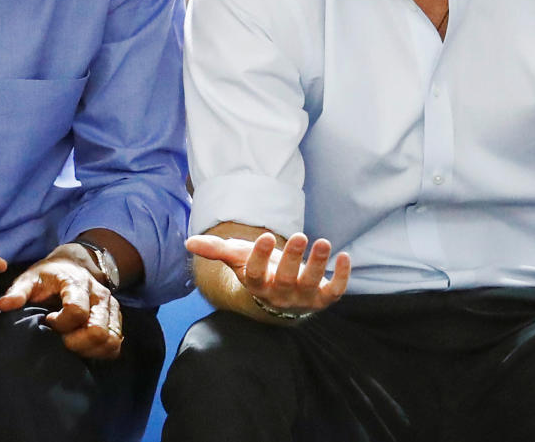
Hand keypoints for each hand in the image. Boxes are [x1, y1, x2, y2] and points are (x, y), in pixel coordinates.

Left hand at [0, 251, 122, 358]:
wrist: (73, 266)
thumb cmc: (48, 277)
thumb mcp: (30, 278)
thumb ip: (18, 291)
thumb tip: (5, 305)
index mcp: (78, 283)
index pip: (77, 311)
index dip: (60, 323)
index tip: (48, 321)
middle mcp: (100, 295)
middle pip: (97, 330)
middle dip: (76, 342)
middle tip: (61, 338)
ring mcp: (111, 308)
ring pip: (110, 340)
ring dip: (89, 350)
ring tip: (71, 344)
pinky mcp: (116, 319)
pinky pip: (115, 345)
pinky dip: (100, 352)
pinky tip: (83, 348)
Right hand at [187, 231, 350, 315]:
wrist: (280, 298)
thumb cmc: (258, 271)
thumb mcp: (238, 258)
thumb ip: (215, 249)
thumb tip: (189, 242)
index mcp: (257, 285)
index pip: (255, 275)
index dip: (259, 258)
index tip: (263, 237)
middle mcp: (279, 295)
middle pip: (285, 279)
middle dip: (292, 258)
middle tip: (299, 236)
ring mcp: (303, 298)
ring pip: (310, 284)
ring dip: (318, 265)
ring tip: (323, 242)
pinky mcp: (323, 298)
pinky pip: (334, 292)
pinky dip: (341, 277)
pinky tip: (345, 257)